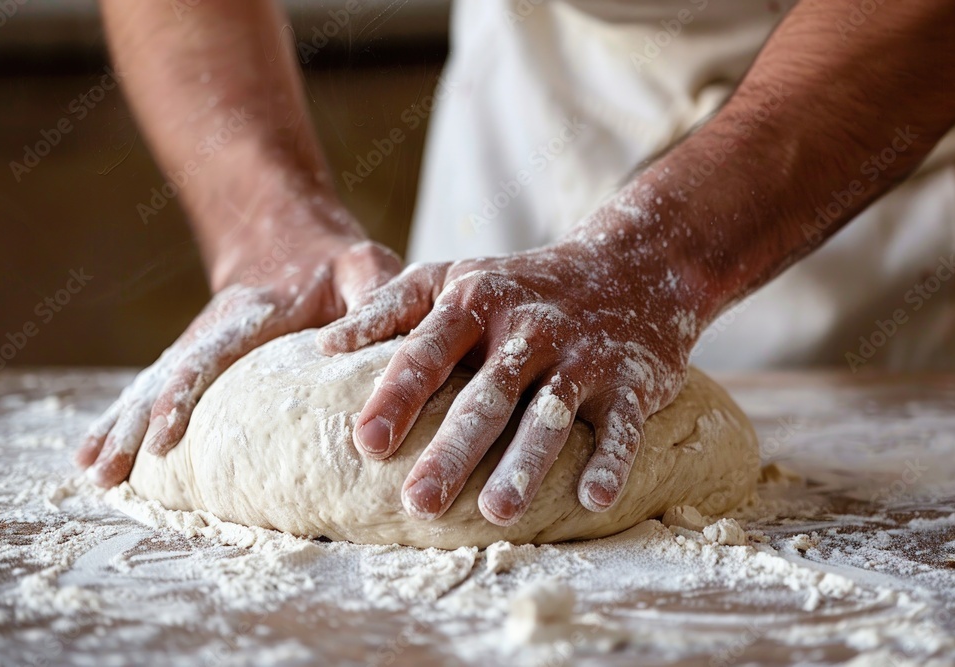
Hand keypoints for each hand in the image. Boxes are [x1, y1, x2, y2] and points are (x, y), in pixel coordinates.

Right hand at [77, 197, 400, 486]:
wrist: (290, 236)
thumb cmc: (338, 262)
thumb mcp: (367, 270)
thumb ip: (376, 302)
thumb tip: (380, 349)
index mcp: (254, 312)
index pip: (212, 354)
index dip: (185, 395)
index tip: (163, 438)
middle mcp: (216, 327)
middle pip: (166, 375)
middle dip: (134, 423)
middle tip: (105, 471)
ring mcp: (201, 342)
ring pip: (151, 385)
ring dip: (120, 426)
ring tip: (91, 471)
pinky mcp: (197, 358)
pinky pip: (155, 391)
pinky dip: (125, 420)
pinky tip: (98, 455)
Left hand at [317, 218, 708, 525]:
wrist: (626, 269)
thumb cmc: (517, 285)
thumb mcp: (451, 278)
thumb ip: (389, 307)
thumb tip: (324, 347)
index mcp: (475, 301)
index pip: (428, 351)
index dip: (397, 396)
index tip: (366, 444)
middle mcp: (528, 327)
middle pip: (487, 394)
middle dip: (453, 449)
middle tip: (419, 502)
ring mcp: (582, 354)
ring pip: (549, 413)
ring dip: (525, 462)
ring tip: (496, 512)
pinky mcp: (630, 379)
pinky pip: (622, 424)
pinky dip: (610, 459)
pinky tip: (591, 500)